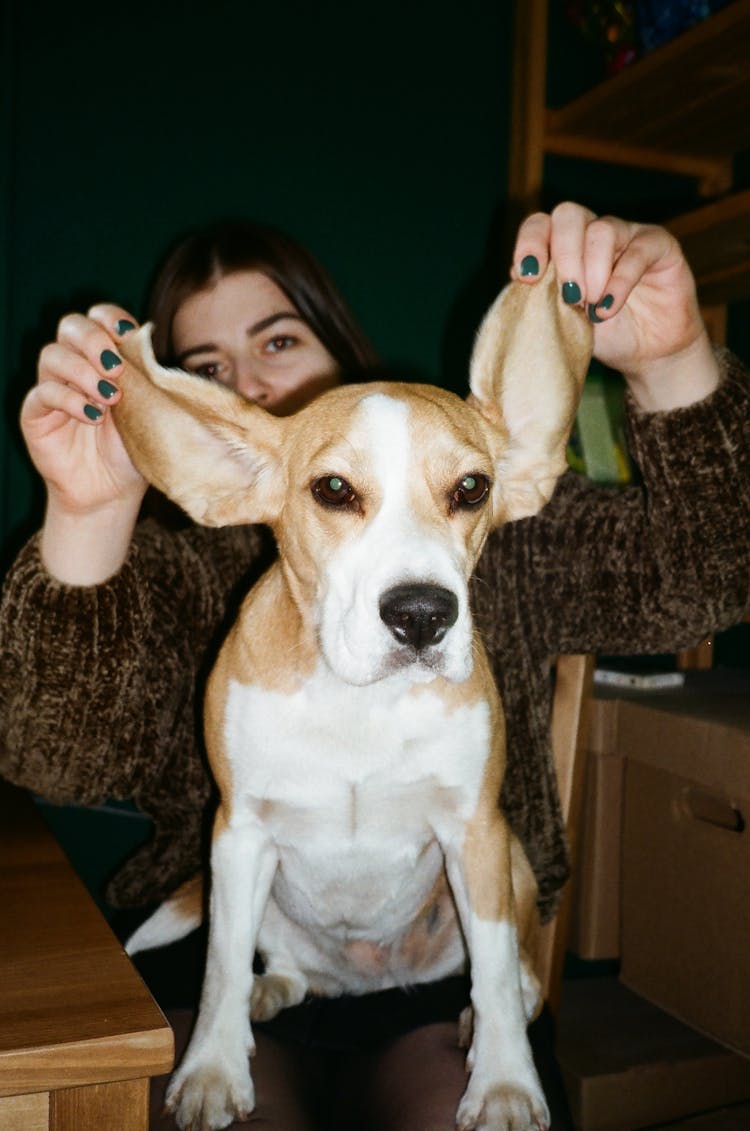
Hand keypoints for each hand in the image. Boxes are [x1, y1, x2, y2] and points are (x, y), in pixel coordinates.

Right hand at [22, 304, 146, 515]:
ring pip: (52, 355)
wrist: (112, 491)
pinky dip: (70, 400)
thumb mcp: (147, 410)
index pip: (98, 317)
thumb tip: (151, 346)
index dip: (110, 318)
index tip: (129, 335)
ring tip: (110, 396)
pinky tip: (93, 416)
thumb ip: (146, 378)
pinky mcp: (36, 413)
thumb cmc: (132, 449)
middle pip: (70, 326)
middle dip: (94, 340)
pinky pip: (44, 392)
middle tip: (116, 367)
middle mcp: (76, 365)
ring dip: (83, 371)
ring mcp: (52, 386)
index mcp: (104, 357)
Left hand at [511, 203, 719, 409]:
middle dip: (563, 256)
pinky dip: (619, 283)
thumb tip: (516, 274)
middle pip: (569, 215)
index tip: (526, 277)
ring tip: (591, 309)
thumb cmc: (602, 335)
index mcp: (565, 245)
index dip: (530, 243)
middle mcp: (594, 232)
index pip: (540, 224)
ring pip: (602, 230)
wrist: (646, 354)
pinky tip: (608, 309)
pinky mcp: (659, 245)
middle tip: (568, 297)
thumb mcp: (564, 320)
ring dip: (592, 272)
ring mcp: (628, 234)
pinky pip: (637, 251)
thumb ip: (542, 297)